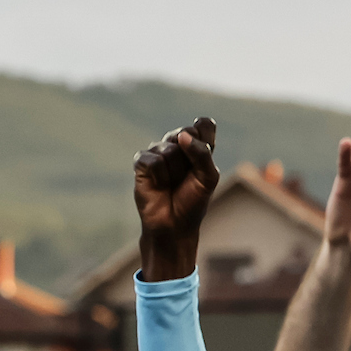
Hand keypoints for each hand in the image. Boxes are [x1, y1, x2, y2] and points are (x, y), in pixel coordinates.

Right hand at [133, 117, 218, 281]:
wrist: (173, 225)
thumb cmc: (193, 201)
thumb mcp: (208, 177)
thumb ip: (202, 153)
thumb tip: (180, 137)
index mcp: (197, 146)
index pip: (204, 124)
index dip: (204, 137)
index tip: (204, 155)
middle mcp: (177, 146)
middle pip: (186, 132)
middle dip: (189, 158)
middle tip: (186, 177)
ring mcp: (158, 152)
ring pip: (169, 148)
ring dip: (174, 171)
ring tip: (171, 184)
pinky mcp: (141, 163)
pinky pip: (153, 160)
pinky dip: (159, 176)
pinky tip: (158, 185)